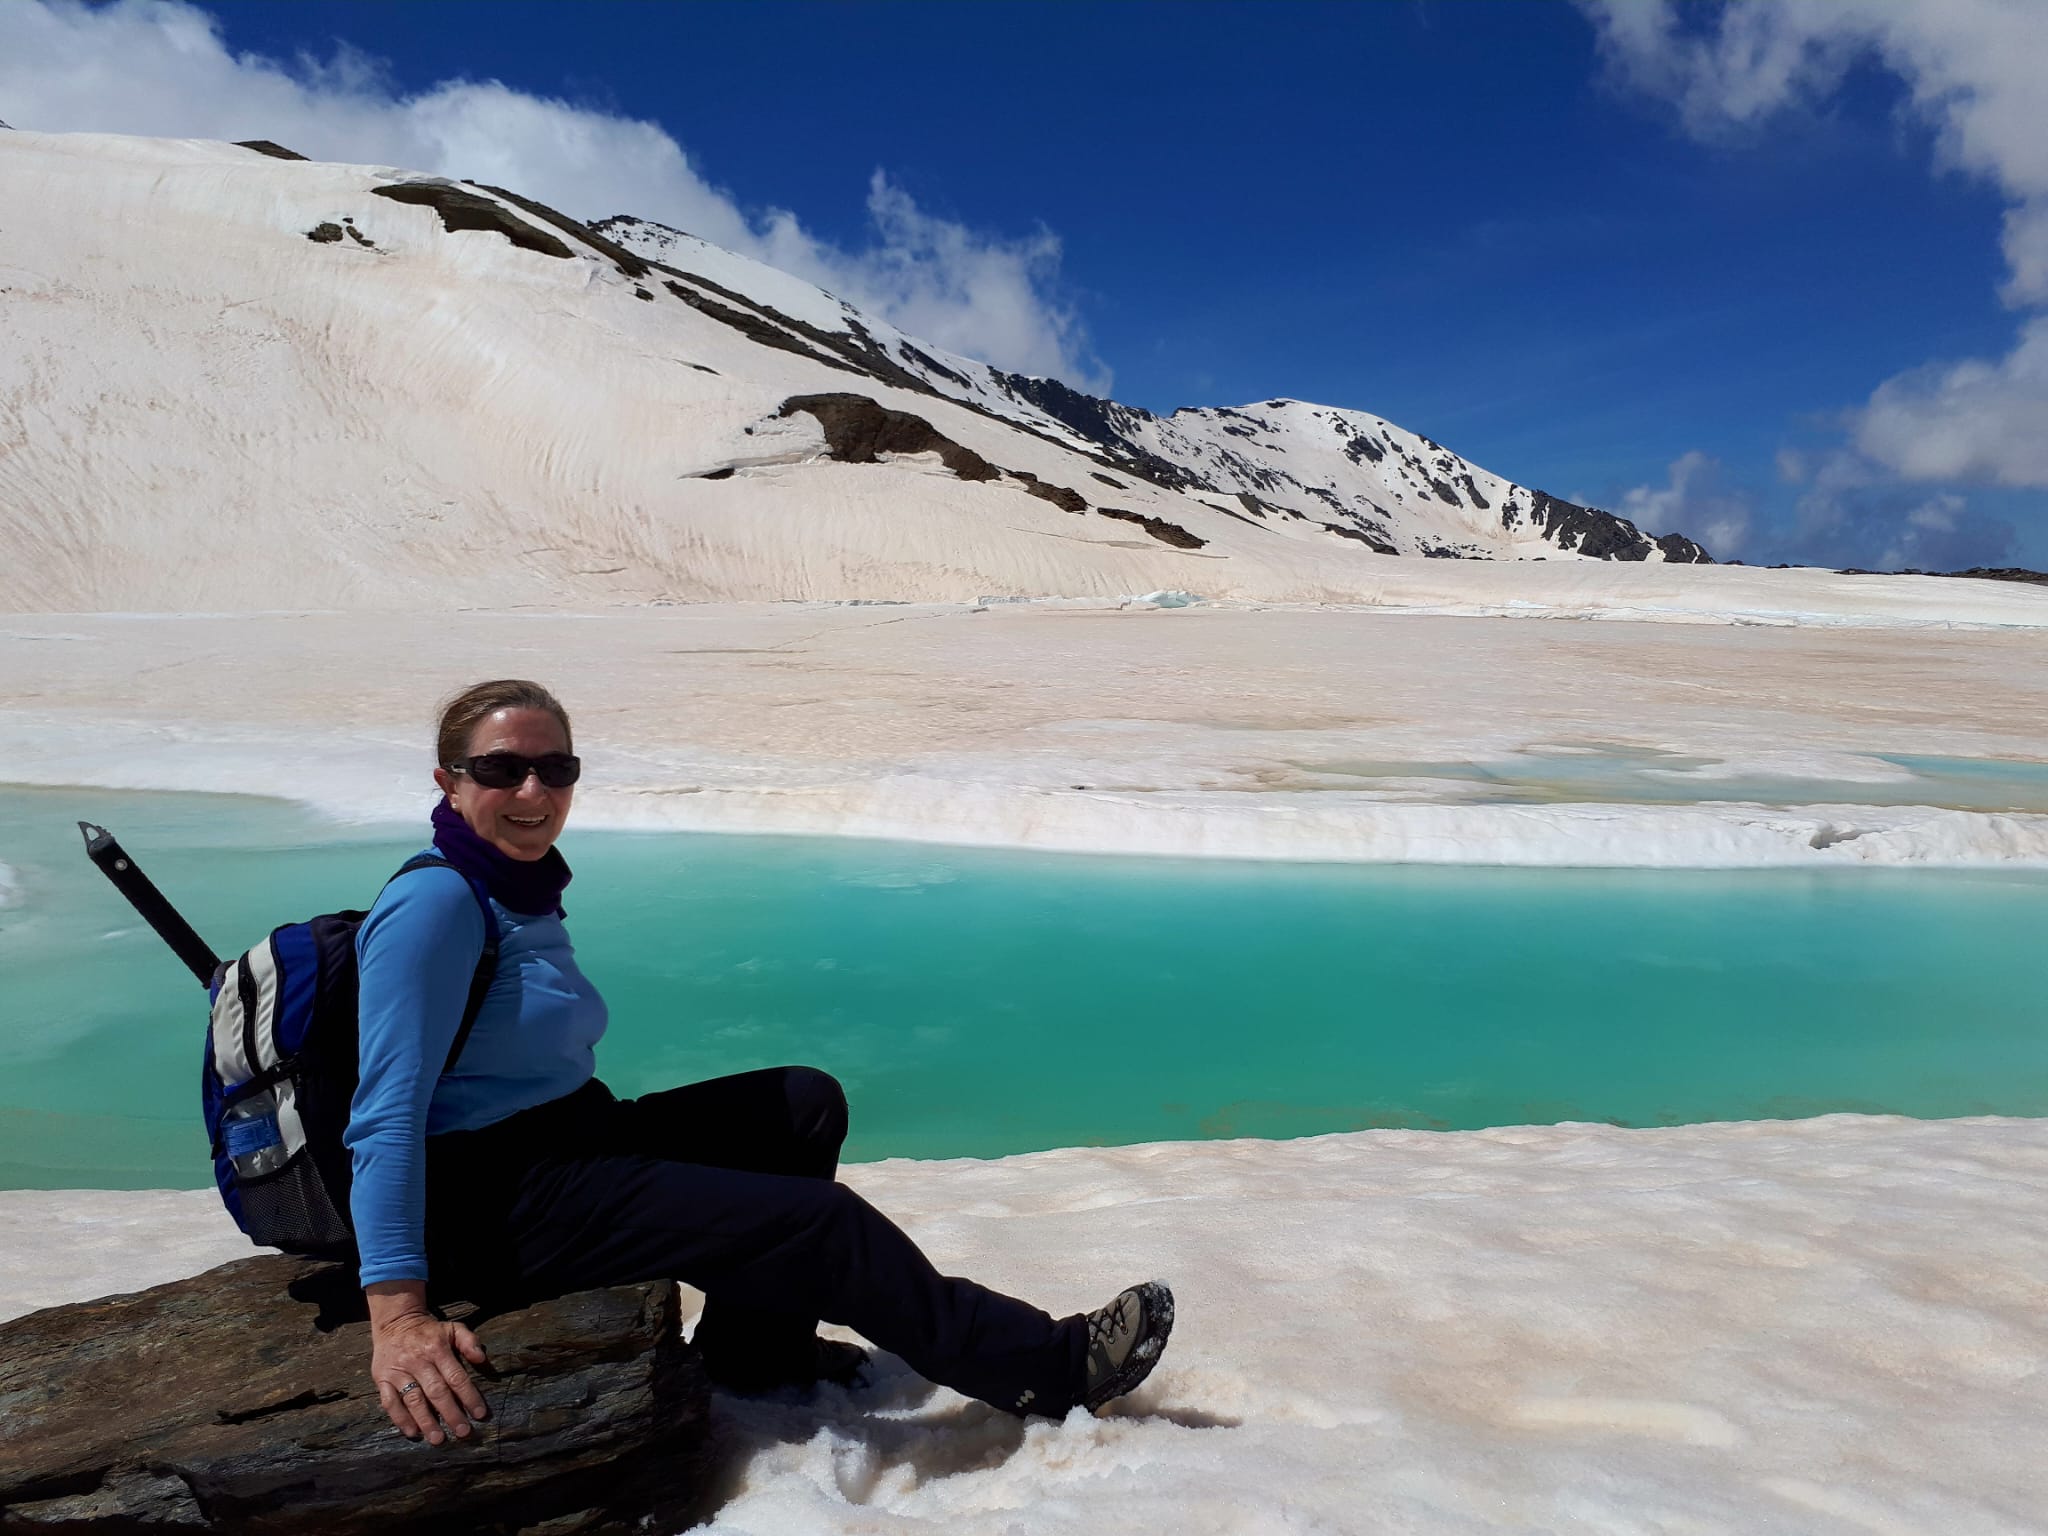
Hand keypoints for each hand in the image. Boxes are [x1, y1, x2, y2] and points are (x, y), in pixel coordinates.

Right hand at [367, 1281, 489, 1444]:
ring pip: (413, 1400)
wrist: (395, 1322)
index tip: (480, 1414)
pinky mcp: (382, 1379)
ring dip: (426, 1421)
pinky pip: (390, 1402)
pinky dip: (400, 1419)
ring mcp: (398, 1371)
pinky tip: (412, 1433)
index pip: (456, 1377)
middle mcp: (417, 1361)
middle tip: (463, 1432)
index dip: (469, 1397)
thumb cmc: (429, 1331)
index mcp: (437, 1349)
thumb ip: (469, 1341)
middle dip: (451, 1414)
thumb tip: (482, 1359)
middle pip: (436, 1392)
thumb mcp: (452, 1328)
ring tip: (438, 1439)